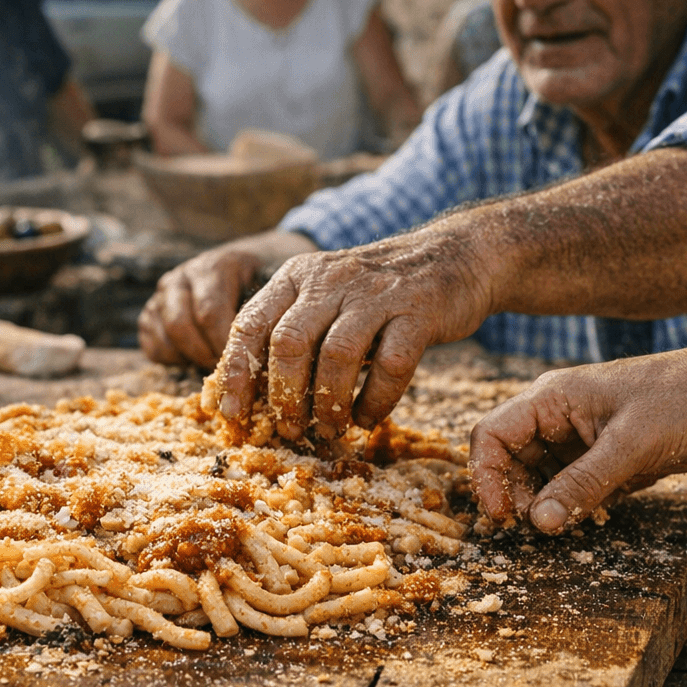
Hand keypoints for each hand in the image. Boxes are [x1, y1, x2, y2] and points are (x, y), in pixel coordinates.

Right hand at [138, 231, 317, 367]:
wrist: (250, 271)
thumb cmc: (266, 289)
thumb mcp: (274, 292)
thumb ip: (268, 317)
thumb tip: (268, 359)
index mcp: (215, 266)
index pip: (210, 312)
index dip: (224, 346)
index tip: (242, 367)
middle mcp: (183, 276)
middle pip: (180, 324)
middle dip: (204, 355)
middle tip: (226, 373)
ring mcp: (162, 294)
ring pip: (164, 335)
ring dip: (189, 358)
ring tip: (214, 367)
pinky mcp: (150, 313)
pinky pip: (152, 346)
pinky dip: (173, 360)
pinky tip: (196, 360)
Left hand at [214, 225, 490, 440]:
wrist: (452, 256)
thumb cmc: (374, 294)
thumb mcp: (323, 298)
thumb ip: (289, 332)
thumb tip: (249, 396)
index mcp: (296, 277)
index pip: (249, 324)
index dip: (236, 374)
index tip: (234, 415)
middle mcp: (330, 280)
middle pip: (289, 342)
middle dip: (284, 396)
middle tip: (289, 429)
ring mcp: (375, 294)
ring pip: (337, 355)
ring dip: (329, 404)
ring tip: (329, 429)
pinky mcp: (418, 312)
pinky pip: (391, 364)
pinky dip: (376, 400)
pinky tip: (368, 418)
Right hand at [467, 353, 686, 532]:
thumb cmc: (679, 401)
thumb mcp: (629, 445)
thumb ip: (582, 484)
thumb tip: (539, 523)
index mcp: (550, 398)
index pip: (493, 434)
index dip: (487, 476)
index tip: (501, 515)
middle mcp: (555, 417)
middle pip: (511, 460)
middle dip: (518, 496)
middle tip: (537, 528)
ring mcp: (577, 437)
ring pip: (539, 477)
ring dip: (546, 504)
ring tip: (566, 525)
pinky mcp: (599, 456)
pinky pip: (570, 486)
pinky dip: (574, 505)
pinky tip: (594, 516)